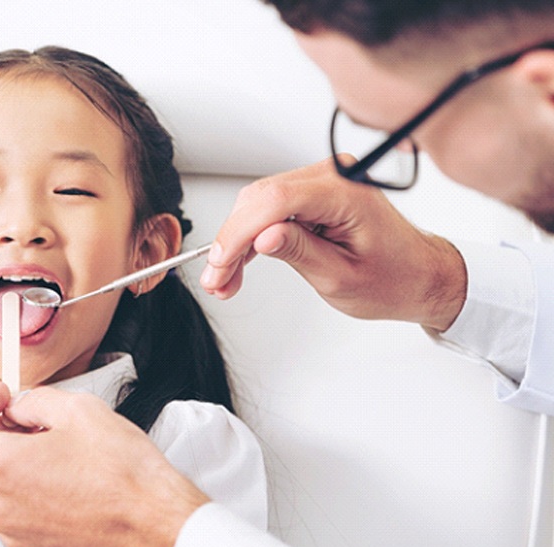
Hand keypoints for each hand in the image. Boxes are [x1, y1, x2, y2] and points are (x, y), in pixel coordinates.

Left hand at [0, 382, 208, 546]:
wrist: (151, 518)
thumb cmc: (122, 470)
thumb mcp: (80, 409)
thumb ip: (36, 400)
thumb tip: (21, 406)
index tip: (0, 397)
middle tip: (16, 416)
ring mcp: (10, 529)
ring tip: (40, 443)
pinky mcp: (28, 543)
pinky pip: (3, 508)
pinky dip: (13, 484)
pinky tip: (52, 470)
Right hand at [200, 158, 465, 330]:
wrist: (418, 275)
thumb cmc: (393, 279)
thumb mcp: (341, 277)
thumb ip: (299, 252)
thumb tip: (261, 238)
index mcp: (346, 194)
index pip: (275, 201)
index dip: (239, 232)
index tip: (219, 264)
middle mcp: (334, 177)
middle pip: (261, 199)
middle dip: (231, 240)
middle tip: (217, 279)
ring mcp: (324, 182)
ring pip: (260, 203)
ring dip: (238, 241)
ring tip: (225, 279)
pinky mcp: (317, 194)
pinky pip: (273, 208)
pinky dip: (254, 236)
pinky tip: (240, 262)